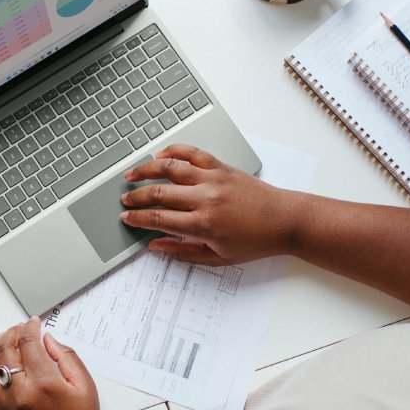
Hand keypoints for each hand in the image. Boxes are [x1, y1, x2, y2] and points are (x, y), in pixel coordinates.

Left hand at [0, 318, 105, 409]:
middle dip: (11, 333)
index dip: (30, 327)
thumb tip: (47, 339)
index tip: (34, 323)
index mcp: (44, 385)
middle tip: (19, 329)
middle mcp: (19, 395)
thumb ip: (67, 358)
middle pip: (4, 351)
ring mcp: (3, 408)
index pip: (28, 343)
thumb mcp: (85, 388)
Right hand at [119, 144, 296, 264]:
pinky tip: (161, 155)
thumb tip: (156, 246)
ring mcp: (213, 179)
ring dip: (146, 169)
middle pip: (159, 193)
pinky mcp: (222, 167)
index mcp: (203, 224)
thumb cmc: (255, 241)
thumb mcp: (218, 258)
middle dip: (136, 196)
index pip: (159, 219)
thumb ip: (183, 252)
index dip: (138, 218)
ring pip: (170, 168)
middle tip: (124, 200)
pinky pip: (193, 153)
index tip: (126, 218)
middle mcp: (205, 198)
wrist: (284, 221)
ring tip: (132, 174)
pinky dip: (174, 151)